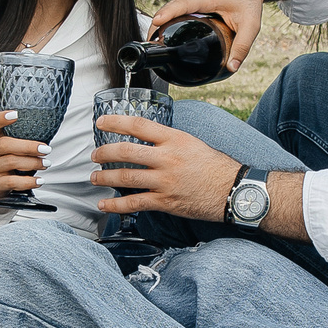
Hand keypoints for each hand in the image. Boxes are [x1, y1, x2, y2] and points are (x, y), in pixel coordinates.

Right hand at [0, 109, 49, 201]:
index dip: (0, 118)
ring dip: (33, 163)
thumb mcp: (7, 147)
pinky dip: (29, 181)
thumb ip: (19, 138)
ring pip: (11, 162)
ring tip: (46, 164)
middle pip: (5, 144)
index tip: (15, 114)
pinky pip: (13, 182)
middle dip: (28, 147)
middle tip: (46, 149)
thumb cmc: (4, 160)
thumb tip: (48, 130)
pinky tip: (39, 180)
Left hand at [91, 117, 242, 220]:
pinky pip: (134, 203)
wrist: (233, 190)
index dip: (115, 122)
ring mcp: (164, 181)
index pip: (138, 125)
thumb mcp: (193, 143)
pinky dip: (115, 205)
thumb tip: (149, 139)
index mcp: (174, 139)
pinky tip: (104, 204)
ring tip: (95, 178)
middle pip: (125, 152)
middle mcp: (167, 158)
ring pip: (125, 177)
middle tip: (95, 155)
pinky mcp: (165, 201)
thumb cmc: (216, 167)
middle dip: (104, 153)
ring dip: (105, 178)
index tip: (101, 122)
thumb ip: (170, 141)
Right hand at [143, 0, 289, 75]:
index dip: (169, 12)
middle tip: (151, 46)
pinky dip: (165, 22)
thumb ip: (242, 46)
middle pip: (169, 9)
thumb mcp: (251, 25)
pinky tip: (162, 38)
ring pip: (168, 10)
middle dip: (157, 25)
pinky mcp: (186, 0)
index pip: (183, 4)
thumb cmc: (247, 1)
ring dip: (159, 25)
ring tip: (153, 45)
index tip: (157, 22)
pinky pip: (171, 11)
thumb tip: (232, 67)